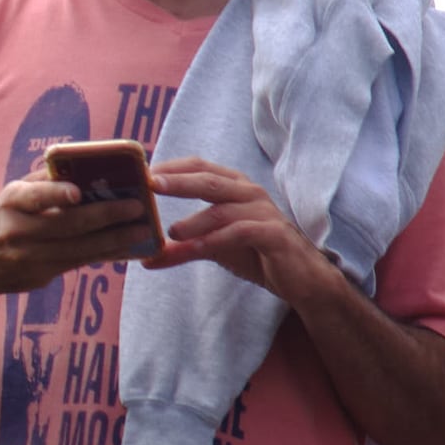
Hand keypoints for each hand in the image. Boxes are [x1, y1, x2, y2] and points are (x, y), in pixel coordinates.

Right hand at [0, 164, 160, 300]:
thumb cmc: (2, 219)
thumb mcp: (12, 195)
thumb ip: (44, 182)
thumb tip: (86, 166)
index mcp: (11, 202)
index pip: (32, 196)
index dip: (54, 194)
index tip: (76, 192)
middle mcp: (17, 231)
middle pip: (67, 225)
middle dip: (106, 215)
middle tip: (136, 207)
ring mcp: (28, 258)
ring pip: (79, 249)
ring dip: (114, 239)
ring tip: (141, 229)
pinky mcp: (40, 277)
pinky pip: (79, 264)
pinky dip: (104, 254)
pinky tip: (126, 247)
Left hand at [144, 155, 329, 302]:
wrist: (301, 278)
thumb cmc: (256, 253)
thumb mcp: (213, 249)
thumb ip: (182, 249)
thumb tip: (146, 258)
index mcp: (234, 187)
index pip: (200, 167)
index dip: (172, 168)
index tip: (143, 173)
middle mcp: (249, 193)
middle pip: (209, 180)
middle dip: (178, 181)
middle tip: (150, 185)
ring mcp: (263, 212)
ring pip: (224, 209)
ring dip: (195, 220)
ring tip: (171, 231)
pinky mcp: (274, 235)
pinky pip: (242, 232)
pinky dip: (218, 239)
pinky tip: (198, 248)